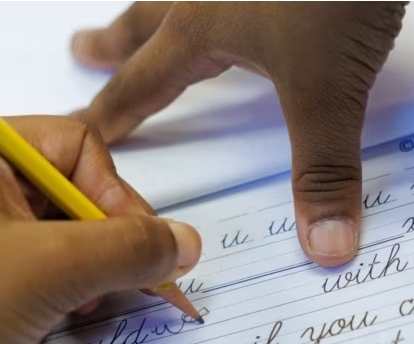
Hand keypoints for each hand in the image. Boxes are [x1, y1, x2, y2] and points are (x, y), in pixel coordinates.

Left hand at [0, 115, 202, 343]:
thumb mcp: (55, 267)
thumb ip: (132, 248)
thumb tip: (187, 243)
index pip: (81, 147)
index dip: (118, 197)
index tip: (140, 247)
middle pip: (73, 192)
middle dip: (105, 242)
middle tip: (133, 283)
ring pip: (57, 236)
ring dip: (86, 272)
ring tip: (82, 306)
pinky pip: (33, 268)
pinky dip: (58, 292)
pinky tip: (56, 320)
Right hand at [71, 2, 405, 266]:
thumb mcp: (331, 90)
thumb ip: (327, 170)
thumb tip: (325, 249)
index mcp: (204, 24)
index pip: (143, 82)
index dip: (113, 113)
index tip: (85, 132)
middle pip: (147, 18)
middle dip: (114, 40)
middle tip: (81, 47)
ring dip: (161, 5)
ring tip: (154, 12)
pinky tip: (240, 1)